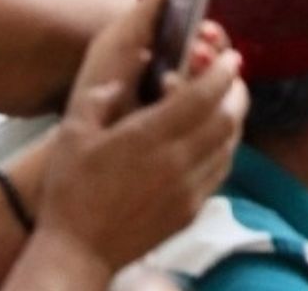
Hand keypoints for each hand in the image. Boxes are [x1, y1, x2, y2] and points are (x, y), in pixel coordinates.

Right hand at [36, 0, 246, 271]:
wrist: (79, 250)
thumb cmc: (71, 189)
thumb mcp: (74, 134)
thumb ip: (100, 95)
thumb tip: (131, 58)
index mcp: (149, 137)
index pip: (203, 96)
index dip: (222, 73)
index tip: (230, 57)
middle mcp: (177, 160)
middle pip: (227, 117)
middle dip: (237, 91)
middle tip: (233, 76)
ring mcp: (189, 187)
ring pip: (229, 143)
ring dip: (234, 118)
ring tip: (228, 103)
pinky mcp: (193, 208)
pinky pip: (221, 170)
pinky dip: (226, 147)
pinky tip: (215, 140)